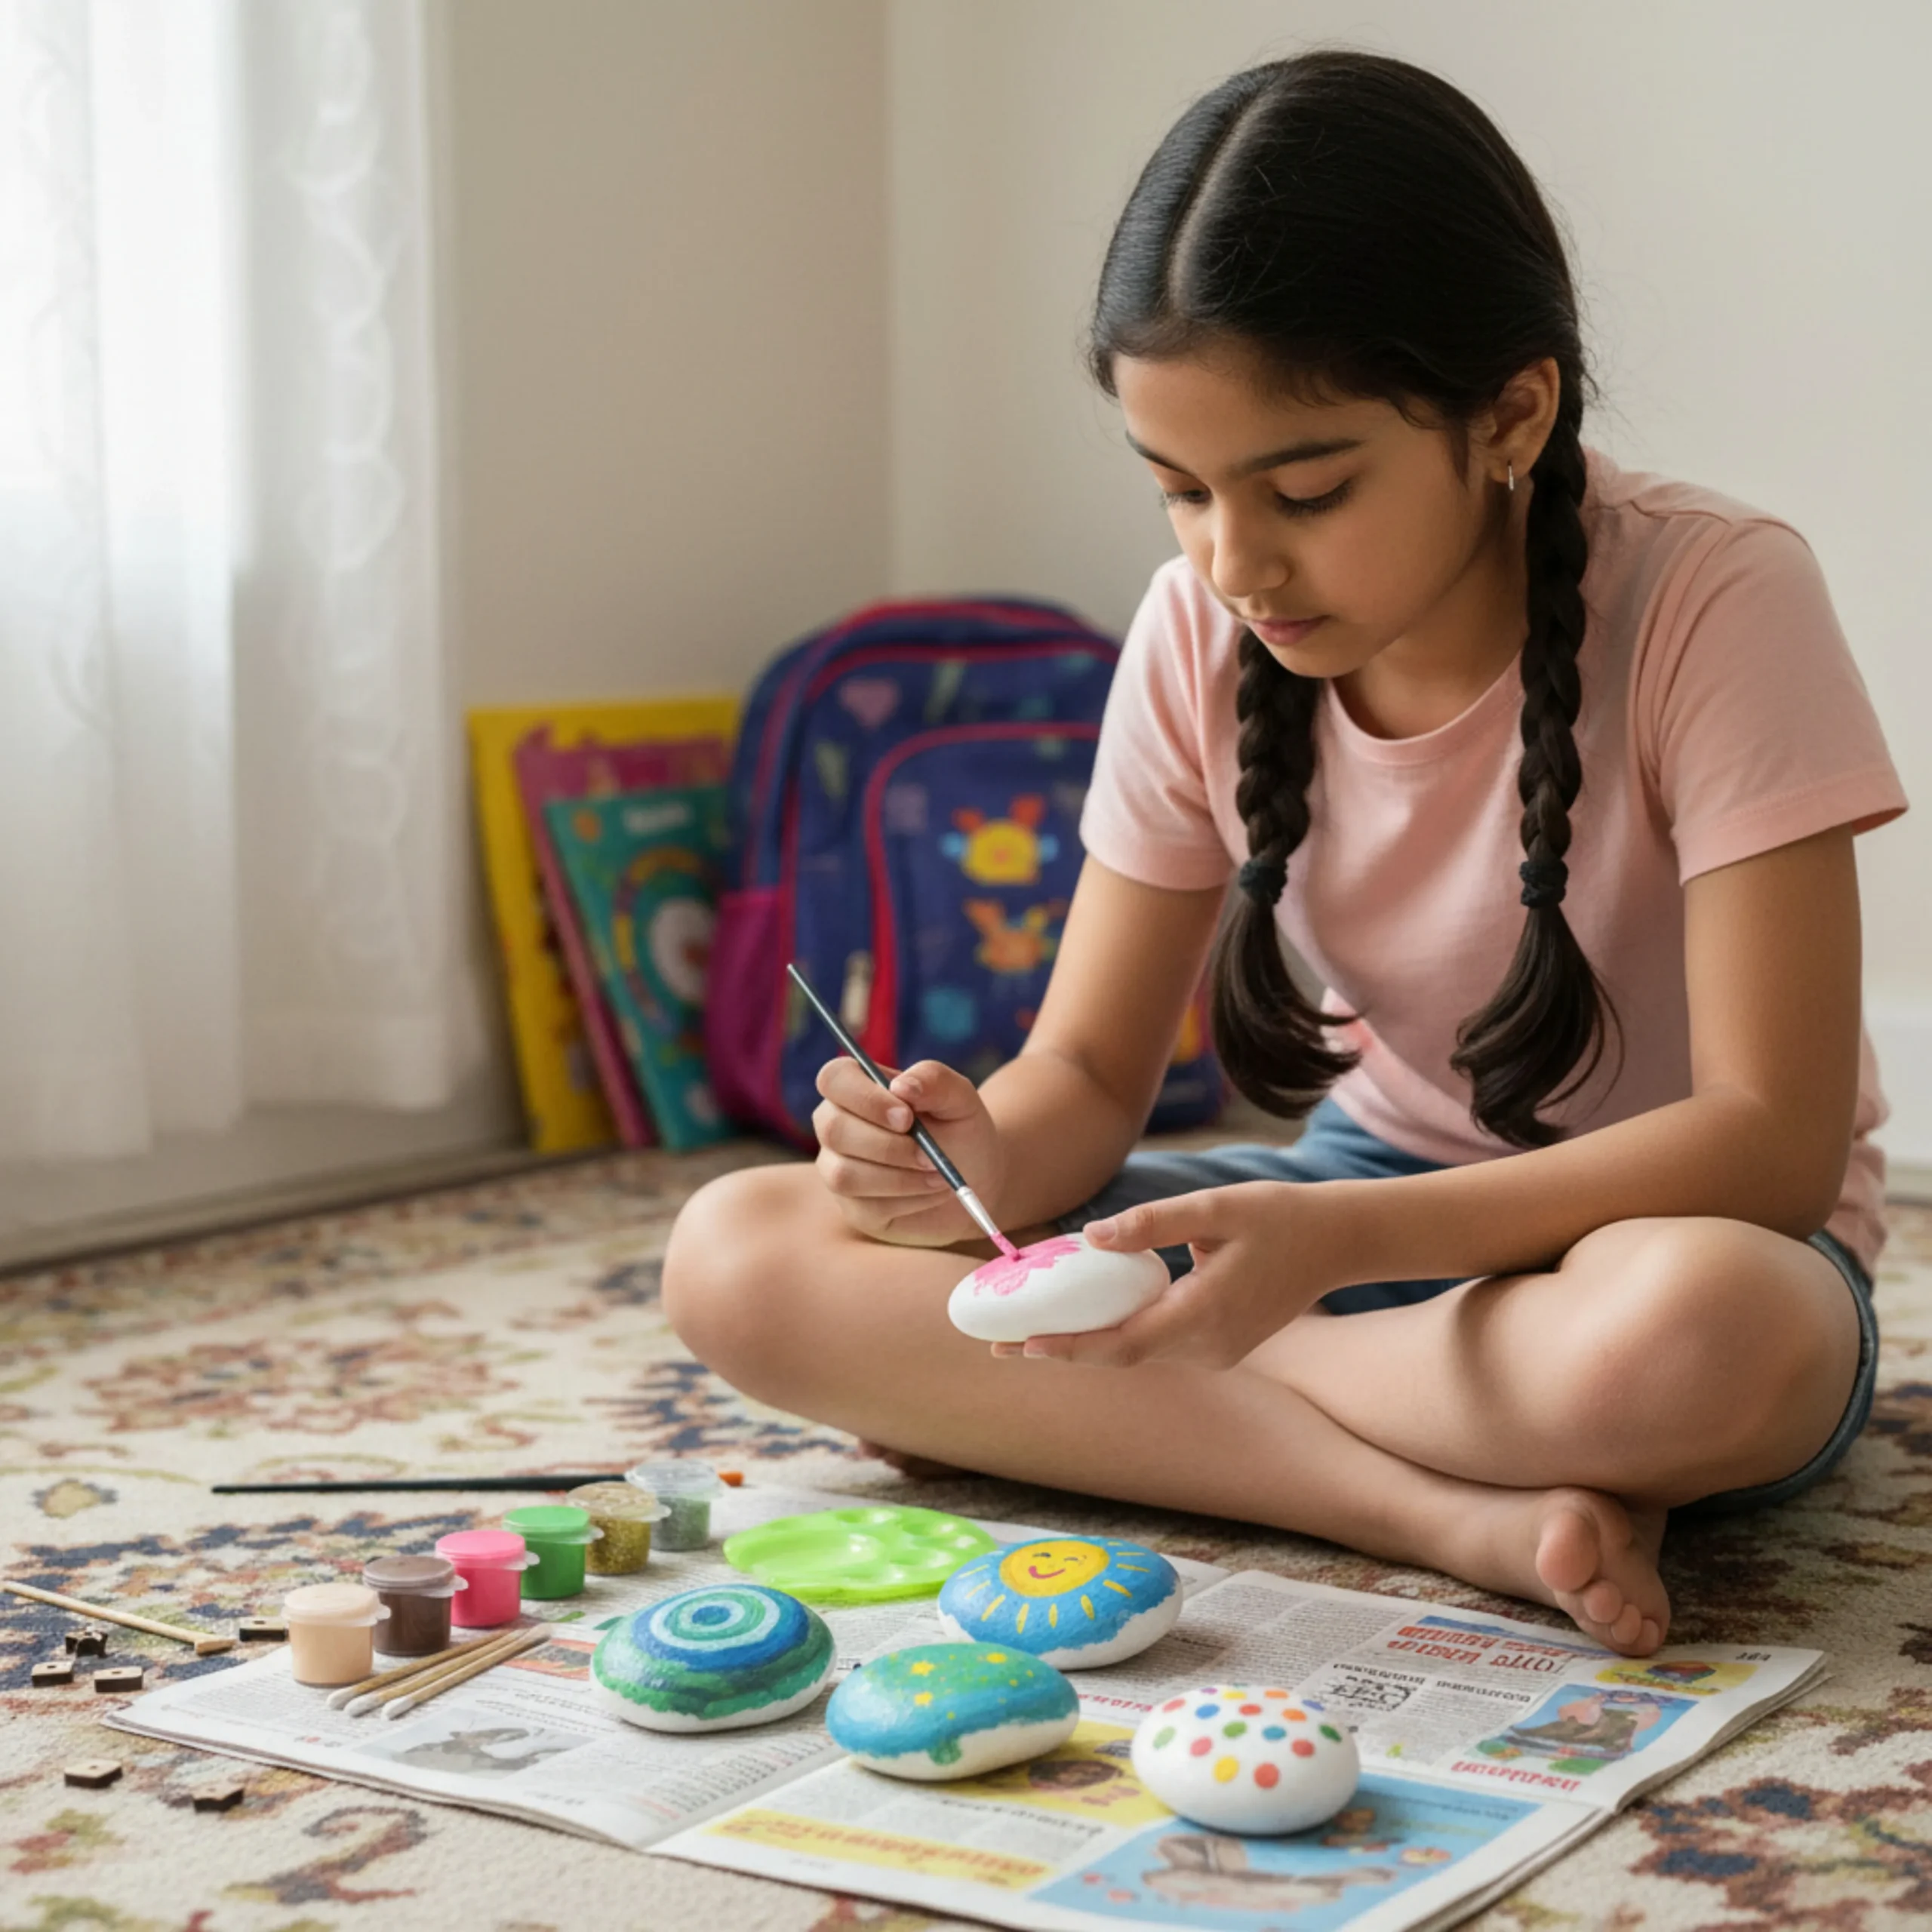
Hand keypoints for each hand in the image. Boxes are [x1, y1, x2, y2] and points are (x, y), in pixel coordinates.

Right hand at [811, 1056, 1005, 1247]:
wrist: (976, 1178)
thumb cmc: (960, 1130)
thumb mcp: (959, 1098)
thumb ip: (934, 1080)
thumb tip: (901, 1085)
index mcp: (857, 1088)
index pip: (834, 1078)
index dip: (864, 1097)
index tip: (906, 1116)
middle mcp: (837, 1125)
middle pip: (834, 1129)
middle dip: (887, 1145)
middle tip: (930, 1155)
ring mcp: (839, 1168)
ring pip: (843, 1174)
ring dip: (899, 1177)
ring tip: (938, 1173)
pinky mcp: (854, 1208)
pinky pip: (867, 1206)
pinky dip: (910, 1199)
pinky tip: (933, 1190)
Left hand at [1007, 1182, 1340, 1368]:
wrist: (1338, 1241)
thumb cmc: (1279, 1217)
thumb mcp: (1215, 1207)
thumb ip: (1153, 1223)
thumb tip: (1091, 1237)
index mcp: (1205, 1315)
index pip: (1121, 1344)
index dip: (1067, 1348)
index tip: (1020, 1346)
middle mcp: (1208, 1346)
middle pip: (1120, 1356)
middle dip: (1061, 1350)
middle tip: (1000, 1345)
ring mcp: (1217, 1352)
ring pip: (1138, 1352)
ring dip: (1087, 1342)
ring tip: (1029, 1328)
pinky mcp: (1220, 1345)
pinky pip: (1157, 1343)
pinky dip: (1119, 1332)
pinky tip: (1087, 1315)